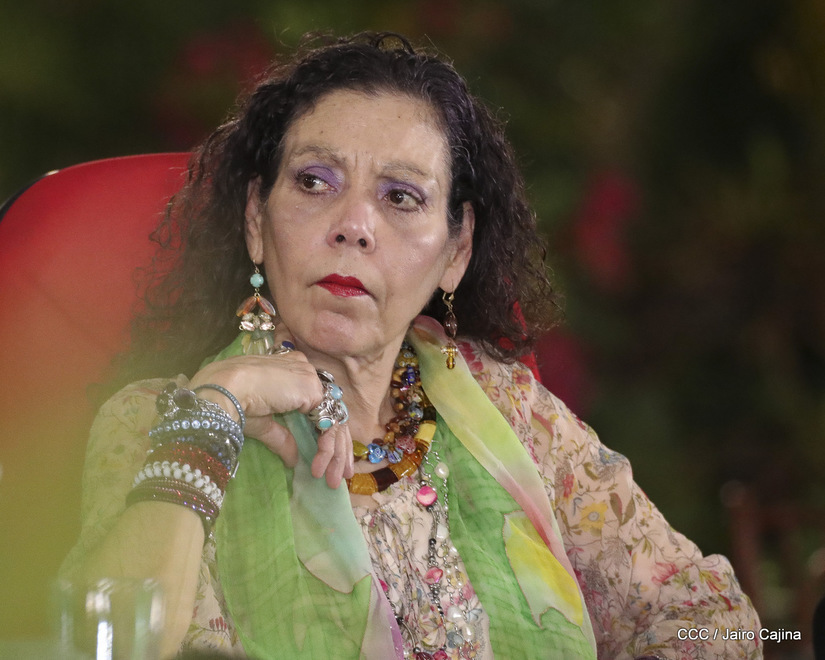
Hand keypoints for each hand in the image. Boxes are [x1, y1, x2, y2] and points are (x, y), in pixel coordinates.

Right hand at [188, 326, 353, 487]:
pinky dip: (327, 448)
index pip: (318, 404)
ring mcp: (311, 378)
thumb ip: (283, 438)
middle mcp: (306, 370)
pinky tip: (318, 466)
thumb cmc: (234, 402)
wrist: (224, 389)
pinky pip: (328, 424)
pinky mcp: (313, 390)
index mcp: (292, 371)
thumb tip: (293, 459)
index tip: (325, 458)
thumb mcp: (262, 423)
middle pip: (331, 411)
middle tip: (341, 475)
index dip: (324, 431)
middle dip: (339, 446)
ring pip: (334, 419)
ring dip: (336, 452)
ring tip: (333, 479)